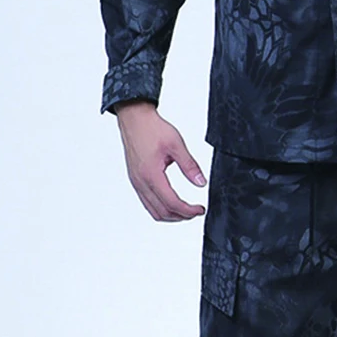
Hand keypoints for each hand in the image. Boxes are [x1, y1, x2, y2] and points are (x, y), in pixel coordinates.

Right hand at [114, 100, 207, 221]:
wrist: (135, 120)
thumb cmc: (153, 129)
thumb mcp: (176, 145)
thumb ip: (189, 165)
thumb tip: (201, 183)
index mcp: (151, 175)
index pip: (172, 203)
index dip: (188, 210)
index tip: (200, 209)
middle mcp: (141, 183)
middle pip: (162, 212)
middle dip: (181, 216)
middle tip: (196, 211)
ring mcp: (136, 183)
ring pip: (153, 211)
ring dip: (171, 215)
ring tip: (186, 210)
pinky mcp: (135, 180)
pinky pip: (147, 202)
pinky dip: (161, 208)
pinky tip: (171, 202)